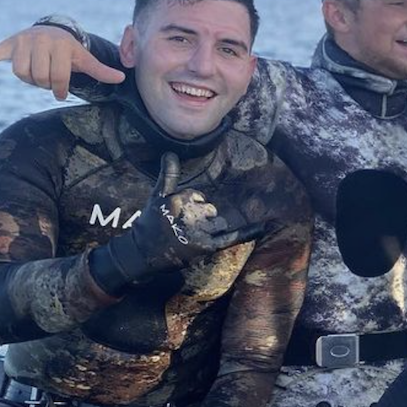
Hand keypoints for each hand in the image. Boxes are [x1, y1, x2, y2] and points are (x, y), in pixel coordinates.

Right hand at [0, 25, 125, 100]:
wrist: (51, 31)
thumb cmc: (69, 50)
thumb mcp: (84, 59)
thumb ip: (100, 70)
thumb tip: (122, 79)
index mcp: (59, 45)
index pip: (57, 78)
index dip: (60, 90)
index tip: (61, 93)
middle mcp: (39, 40)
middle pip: (37, 77)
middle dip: (44, 84)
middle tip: (49, 79)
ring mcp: (21, 42)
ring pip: (20, 73)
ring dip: (28, 79)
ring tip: (37, 73)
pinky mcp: (8, 44)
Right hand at [88, 153, 264, 293]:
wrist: (143, 254)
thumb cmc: (150, 223)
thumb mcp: (157, 197)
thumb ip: (168, 175)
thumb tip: (170, 152)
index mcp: (179, 199)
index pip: (197, 196)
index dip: (191, 204)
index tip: (179, 215)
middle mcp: (191, 214)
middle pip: (210, 209)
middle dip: (202, 216)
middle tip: (184, 227)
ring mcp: (199, 231)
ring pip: (217, 221)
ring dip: (211, 226)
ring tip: (194, 234)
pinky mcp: (206, 246)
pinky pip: (231, 237)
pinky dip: (248, 233)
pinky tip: (263, 227)